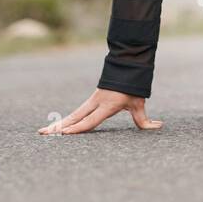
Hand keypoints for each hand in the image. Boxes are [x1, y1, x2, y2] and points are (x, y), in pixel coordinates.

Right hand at [38, 87, 162, 133]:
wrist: (127, 67)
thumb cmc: (134, 86)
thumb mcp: (139, 102)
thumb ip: (144, 119)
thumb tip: (159, 127)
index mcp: (107, 105)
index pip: (90, 119)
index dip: (78, 127)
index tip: (64, 133)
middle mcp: (96, 103)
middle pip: (75, 117)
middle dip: (60, 127)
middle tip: (43, 134)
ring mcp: (91, 101)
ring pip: (73, 115)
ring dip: (58, 123)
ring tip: (43, 132)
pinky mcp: (90, 101)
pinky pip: (76, 113)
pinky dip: (65, 120)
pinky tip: (56, 126)